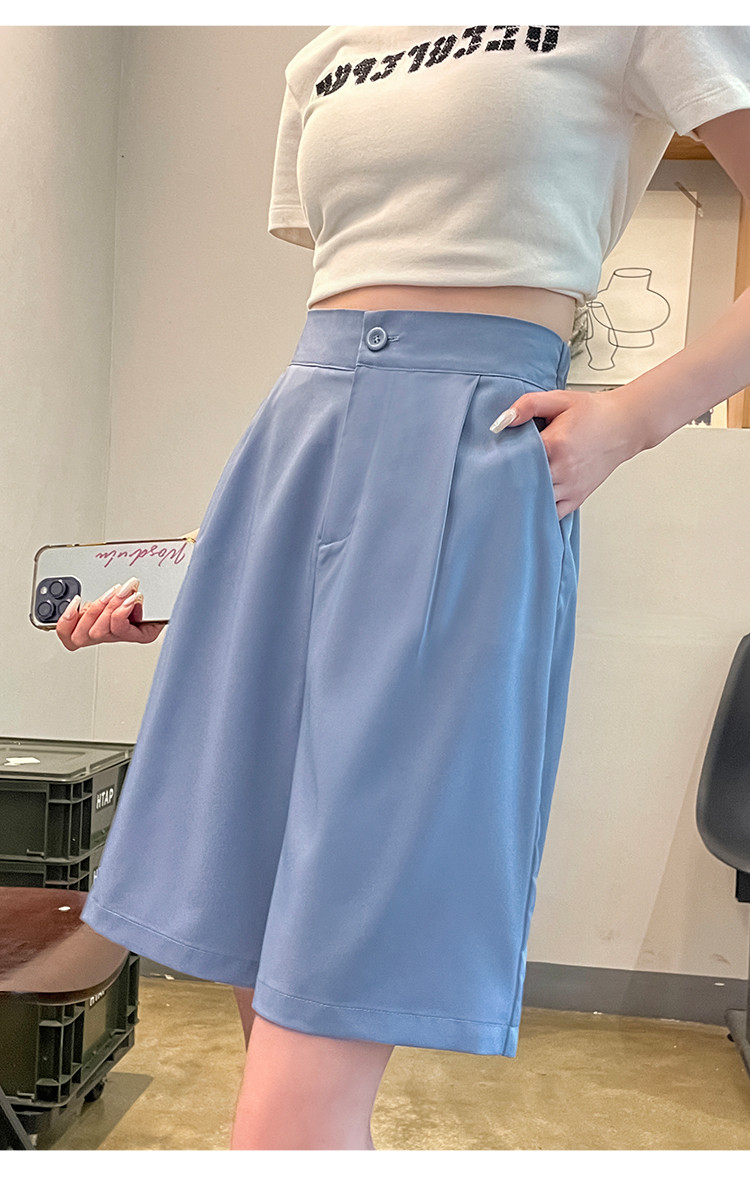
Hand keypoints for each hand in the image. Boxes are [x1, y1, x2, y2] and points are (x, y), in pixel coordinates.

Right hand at [55, 577, 166, 649]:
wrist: (170, 597)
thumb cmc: (140, 594)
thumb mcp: (109, 592)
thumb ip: (92, 596)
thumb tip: (78, 594)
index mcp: (95, 625)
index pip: (69, 636)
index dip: (65, 622)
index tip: (74, 602)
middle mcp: (108, 635)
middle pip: (82, 637)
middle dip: (91, 611)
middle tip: (107, 593)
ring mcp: (124, 637)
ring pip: (101, 632)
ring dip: (109, 607)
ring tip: (122, 591)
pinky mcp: (142, 637)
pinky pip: (123, 629)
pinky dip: (122, 612)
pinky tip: (130, 600)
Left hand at [497, 386, 644, 518]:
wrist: (624, 426)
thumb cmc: (593, 413)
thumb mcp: (559, 399)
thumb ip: (528, 405)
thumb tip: (502, 420)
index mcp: (555, 445)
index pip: (516, 459)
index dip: (500, 460)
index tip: (490, 459)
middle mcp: (563, 470)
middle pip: (523, 484)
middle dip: (507, 481)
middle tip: (492, 479)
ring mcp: (570, 487)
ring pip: (536, 502)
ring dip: (522, 497)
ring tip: (509, 489)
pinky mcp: (576, 498)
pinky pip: (552, 513)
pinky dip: (538, 510)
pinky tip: (529, 501)